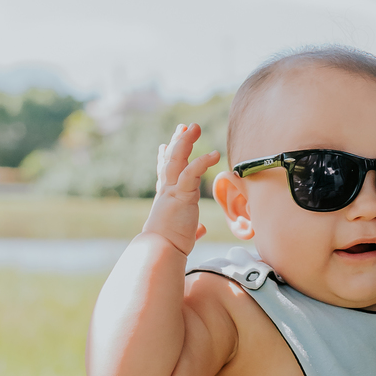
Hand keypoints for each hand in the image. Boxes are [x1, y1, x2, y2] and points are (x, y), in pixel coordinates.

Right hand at [141, 123, 221, 256]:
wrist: (160, 249)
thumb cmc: (170, 245)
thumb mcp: (184, 232)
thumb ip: (193, 228)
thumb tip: (200, 230)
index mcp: (167, 197)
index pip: (165, 173)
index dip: (164, 158)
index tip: (164, 146)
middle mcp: (167, 190)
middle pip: (170, 159)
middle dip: (178, 141)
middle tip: (184, 126)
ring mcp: (172, 190)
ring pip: (176, 159)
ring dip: (185, 141)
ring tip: (195, 127)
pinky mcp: (181, 194)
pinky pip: (191, 173)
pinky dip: (202, 161)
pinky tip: (214, 154)